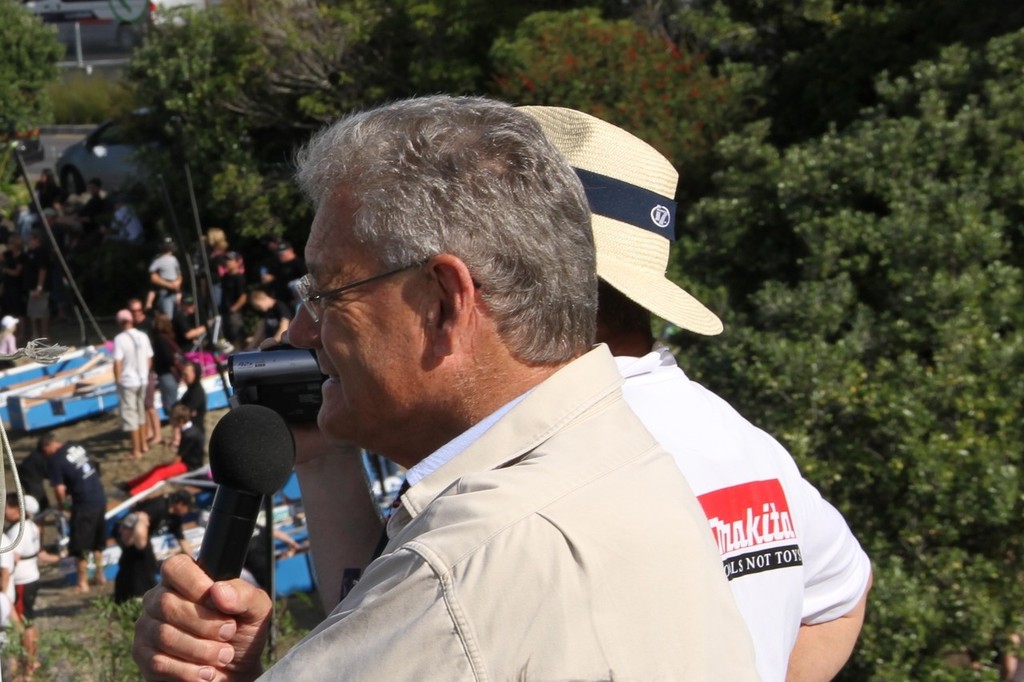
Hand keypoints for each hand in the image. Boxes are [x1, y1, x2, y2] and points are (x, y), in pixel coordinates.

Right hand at [132, 555, 270, 681]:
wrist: (236, 671)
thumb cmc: (243, 633)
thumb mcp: (256, 610)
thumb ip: (244, 595)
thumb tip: (218, 591)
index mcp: (184, 578)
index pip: (175, 567)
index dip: (196, 585)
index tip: (221, 604)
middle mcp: (159, 599)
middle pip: (167, 604)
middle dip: (205, 623)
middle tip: (229, 633)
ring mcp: (147, 627)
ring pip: (164, 635)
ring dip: (201, 650)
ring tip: (224, 655)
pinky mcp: (143, 656)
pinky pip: (158, 662)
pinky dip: (189, 670)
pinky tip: (207, 672)